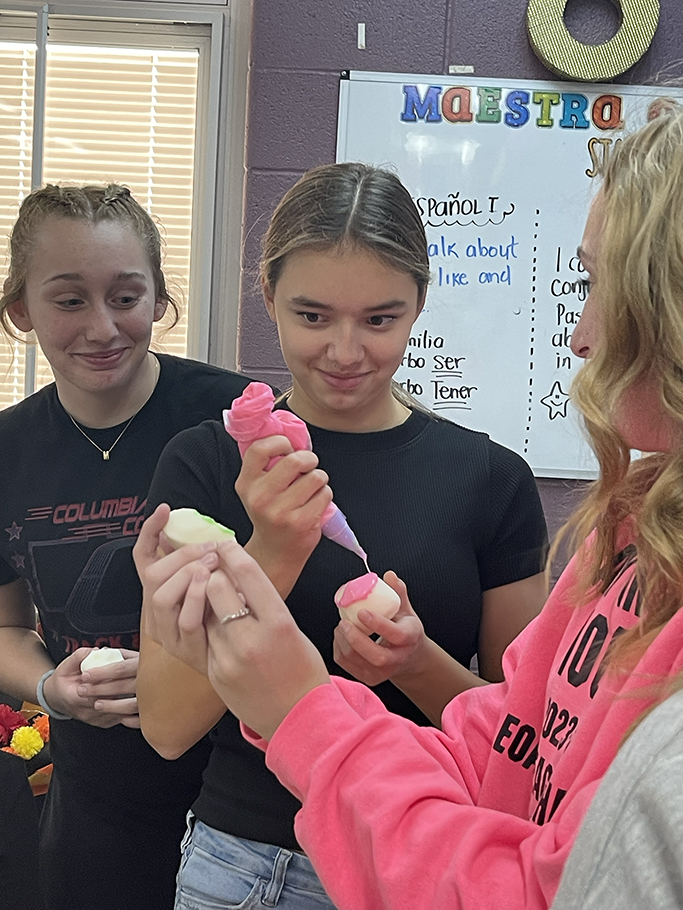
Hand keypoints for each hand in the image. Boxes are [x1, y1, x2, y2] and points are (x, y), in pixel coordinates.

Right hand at [44, 648, 140, 728]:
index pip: (96, 693)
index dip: (109, 682)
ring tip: (137, 684)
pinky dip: (129, 706)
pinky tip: (135, 695)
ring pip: (118, 712)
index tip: (119, 671)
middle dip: (123, 689)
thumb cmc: (63, 681)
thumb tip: (97, 650)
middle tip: (133, 676)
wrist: (57, 698)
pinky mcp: (104, 723)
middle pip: (110, 703)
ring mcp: (96, 720)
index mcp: (74, 698)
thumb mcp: (66, 665)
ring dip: (129, 698)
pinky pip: (121, 717)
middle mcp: (85, 713)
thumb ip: (80, 656)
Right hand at [133, 504, 219, 675]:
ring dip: (187, 574)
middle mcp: (155, 611)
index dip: (150, 531)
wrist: (243, 659)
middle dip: (182, 556)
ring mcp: (166, 632)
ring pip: (161, 596)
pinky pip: (183, 620)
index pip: (143, 556)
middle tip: (210, 550)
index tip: (164, 510)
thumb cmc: (228, 612)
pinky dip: (196, 598)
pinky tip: (211, 585)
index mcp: (158, 590)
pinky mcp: (183, 649)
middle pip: (152, 575)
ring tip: (211, 565)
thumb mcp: (214, 578)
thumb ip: (202, 556)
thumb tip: (197, 525)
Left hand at [204, 539, 329, 740]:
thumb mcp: (292, 628)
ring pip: (202, 609)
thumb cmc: (302, 668)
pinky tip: (218, 627)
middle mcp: (251, 639)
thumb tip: (236, 574)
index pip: (247, 573)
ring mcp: (228, 658)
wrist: (299, 718)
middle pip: (215, 586)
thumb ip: (265, 602)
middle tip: (216, 571)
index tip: (226, 544)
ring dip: (206, 599)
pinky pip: (202, 636)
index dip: (232, 552)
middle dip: (214, 575)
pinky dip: (207, 626)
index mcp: (279, 623)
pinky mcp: (214, 672)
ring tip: (216, 599)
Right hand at [235, 435, 332, 564]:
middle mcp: (259, 497)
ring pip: (315, 476)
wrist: (275, 552)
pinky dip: (325, 495)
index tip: (288, 448)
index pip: (260, 448)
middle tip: (309, 465)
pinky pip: (325, 493)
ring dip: (319, 478)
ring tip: (310, 489)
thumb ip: (266, 464)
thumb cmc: (271, 512)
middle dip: (309, 459)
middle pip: (294, 460)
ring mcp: (280, 512)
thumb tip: (291, 435)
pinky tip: (314, 504)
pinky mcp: (301, 522)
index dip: (280, 442)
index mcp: (246, 484)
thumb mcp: (257, 488)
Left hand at [333, 572, 427, 686]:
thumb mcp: (406, 609)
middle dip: (356, 639)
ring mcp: (383, 672)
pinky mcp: (369, 678)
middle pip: (376, 655)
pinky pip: (347, 665)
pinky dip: (339, 649)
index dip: (378, 623)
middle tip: (343, 622)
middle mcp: (398, 659)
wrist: (409, 656)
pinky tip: (340, 637)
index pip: (395, 634)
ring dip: (343, 642)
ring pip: (358, 661)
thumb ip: (398, 592)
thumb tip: (388, 575)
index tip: (362, 612)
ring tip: (340, 626)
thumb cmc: (404, 628)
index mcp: (409, 638)